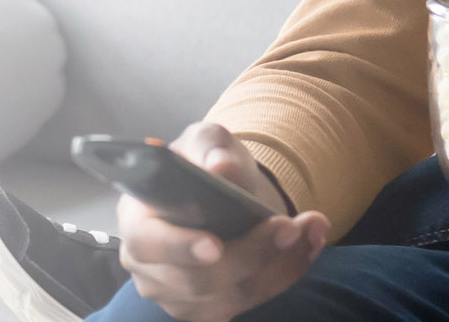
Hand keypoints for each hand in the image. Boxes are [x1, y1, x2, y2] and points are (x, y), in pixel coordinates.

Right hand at [112, 122, 331, 321]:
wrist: (225, 193)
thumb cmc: (206, 166)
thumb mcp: (207, 143)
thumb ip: (210, 148)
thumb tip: (220, 167)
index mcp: (138, 221)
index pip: (147, 243)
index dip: (178, 247)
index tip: (214, 246)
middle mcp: (150, 267)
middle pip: (197, 280)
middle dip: (250, 254)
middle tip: (289, 226)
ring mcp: (177, 295)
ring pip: (231, 296)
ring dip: (279, 265)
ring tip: (310, 228)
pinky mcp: (209, 309)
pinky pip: (251, 301)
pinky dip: (285, 275)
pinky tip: (307, 246)